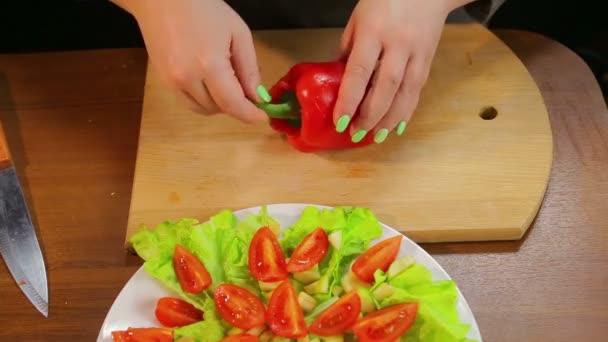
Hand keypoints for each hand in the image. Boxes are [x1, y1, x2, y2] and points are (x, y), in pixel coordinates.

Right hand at [113, 0, 267, 121]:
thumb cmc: (204, 8)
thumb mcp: (238, 33)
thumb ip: (249, 69)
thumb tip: (257, 97)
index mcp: (209, 65)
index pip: (233, 104)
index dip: (250, 114)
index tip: (262, 117)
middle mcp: (187, 78)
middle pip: (219, 109)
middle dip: (236, 104)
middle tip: (246, 88)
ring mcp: (172, 82)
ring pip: (203, 110)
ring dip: (219, 104)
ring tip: (226, 82)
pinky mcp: (164, 81)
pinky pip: (189, 102)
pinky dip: (203, 99)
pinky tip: (210, 82)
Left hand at [333, 0, 456, 142]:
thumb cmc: (385, 0)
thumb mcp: (358, 18)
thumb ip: (348, 49)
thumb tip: (336, 80)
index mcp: (374, 32)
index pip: (359, 72)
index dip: (349, 100)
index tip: (339, 121)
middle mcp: (398, 45)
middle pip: (385, 88)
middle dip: (370, 115)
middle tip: (356, 133)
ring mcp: (416, 53)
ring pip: (405, 93)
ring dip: (390, 119)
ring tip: (376, 136)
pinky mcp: (428, 60)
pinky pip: (417, 91)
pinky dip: (407, 111)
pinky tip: (396, 125)